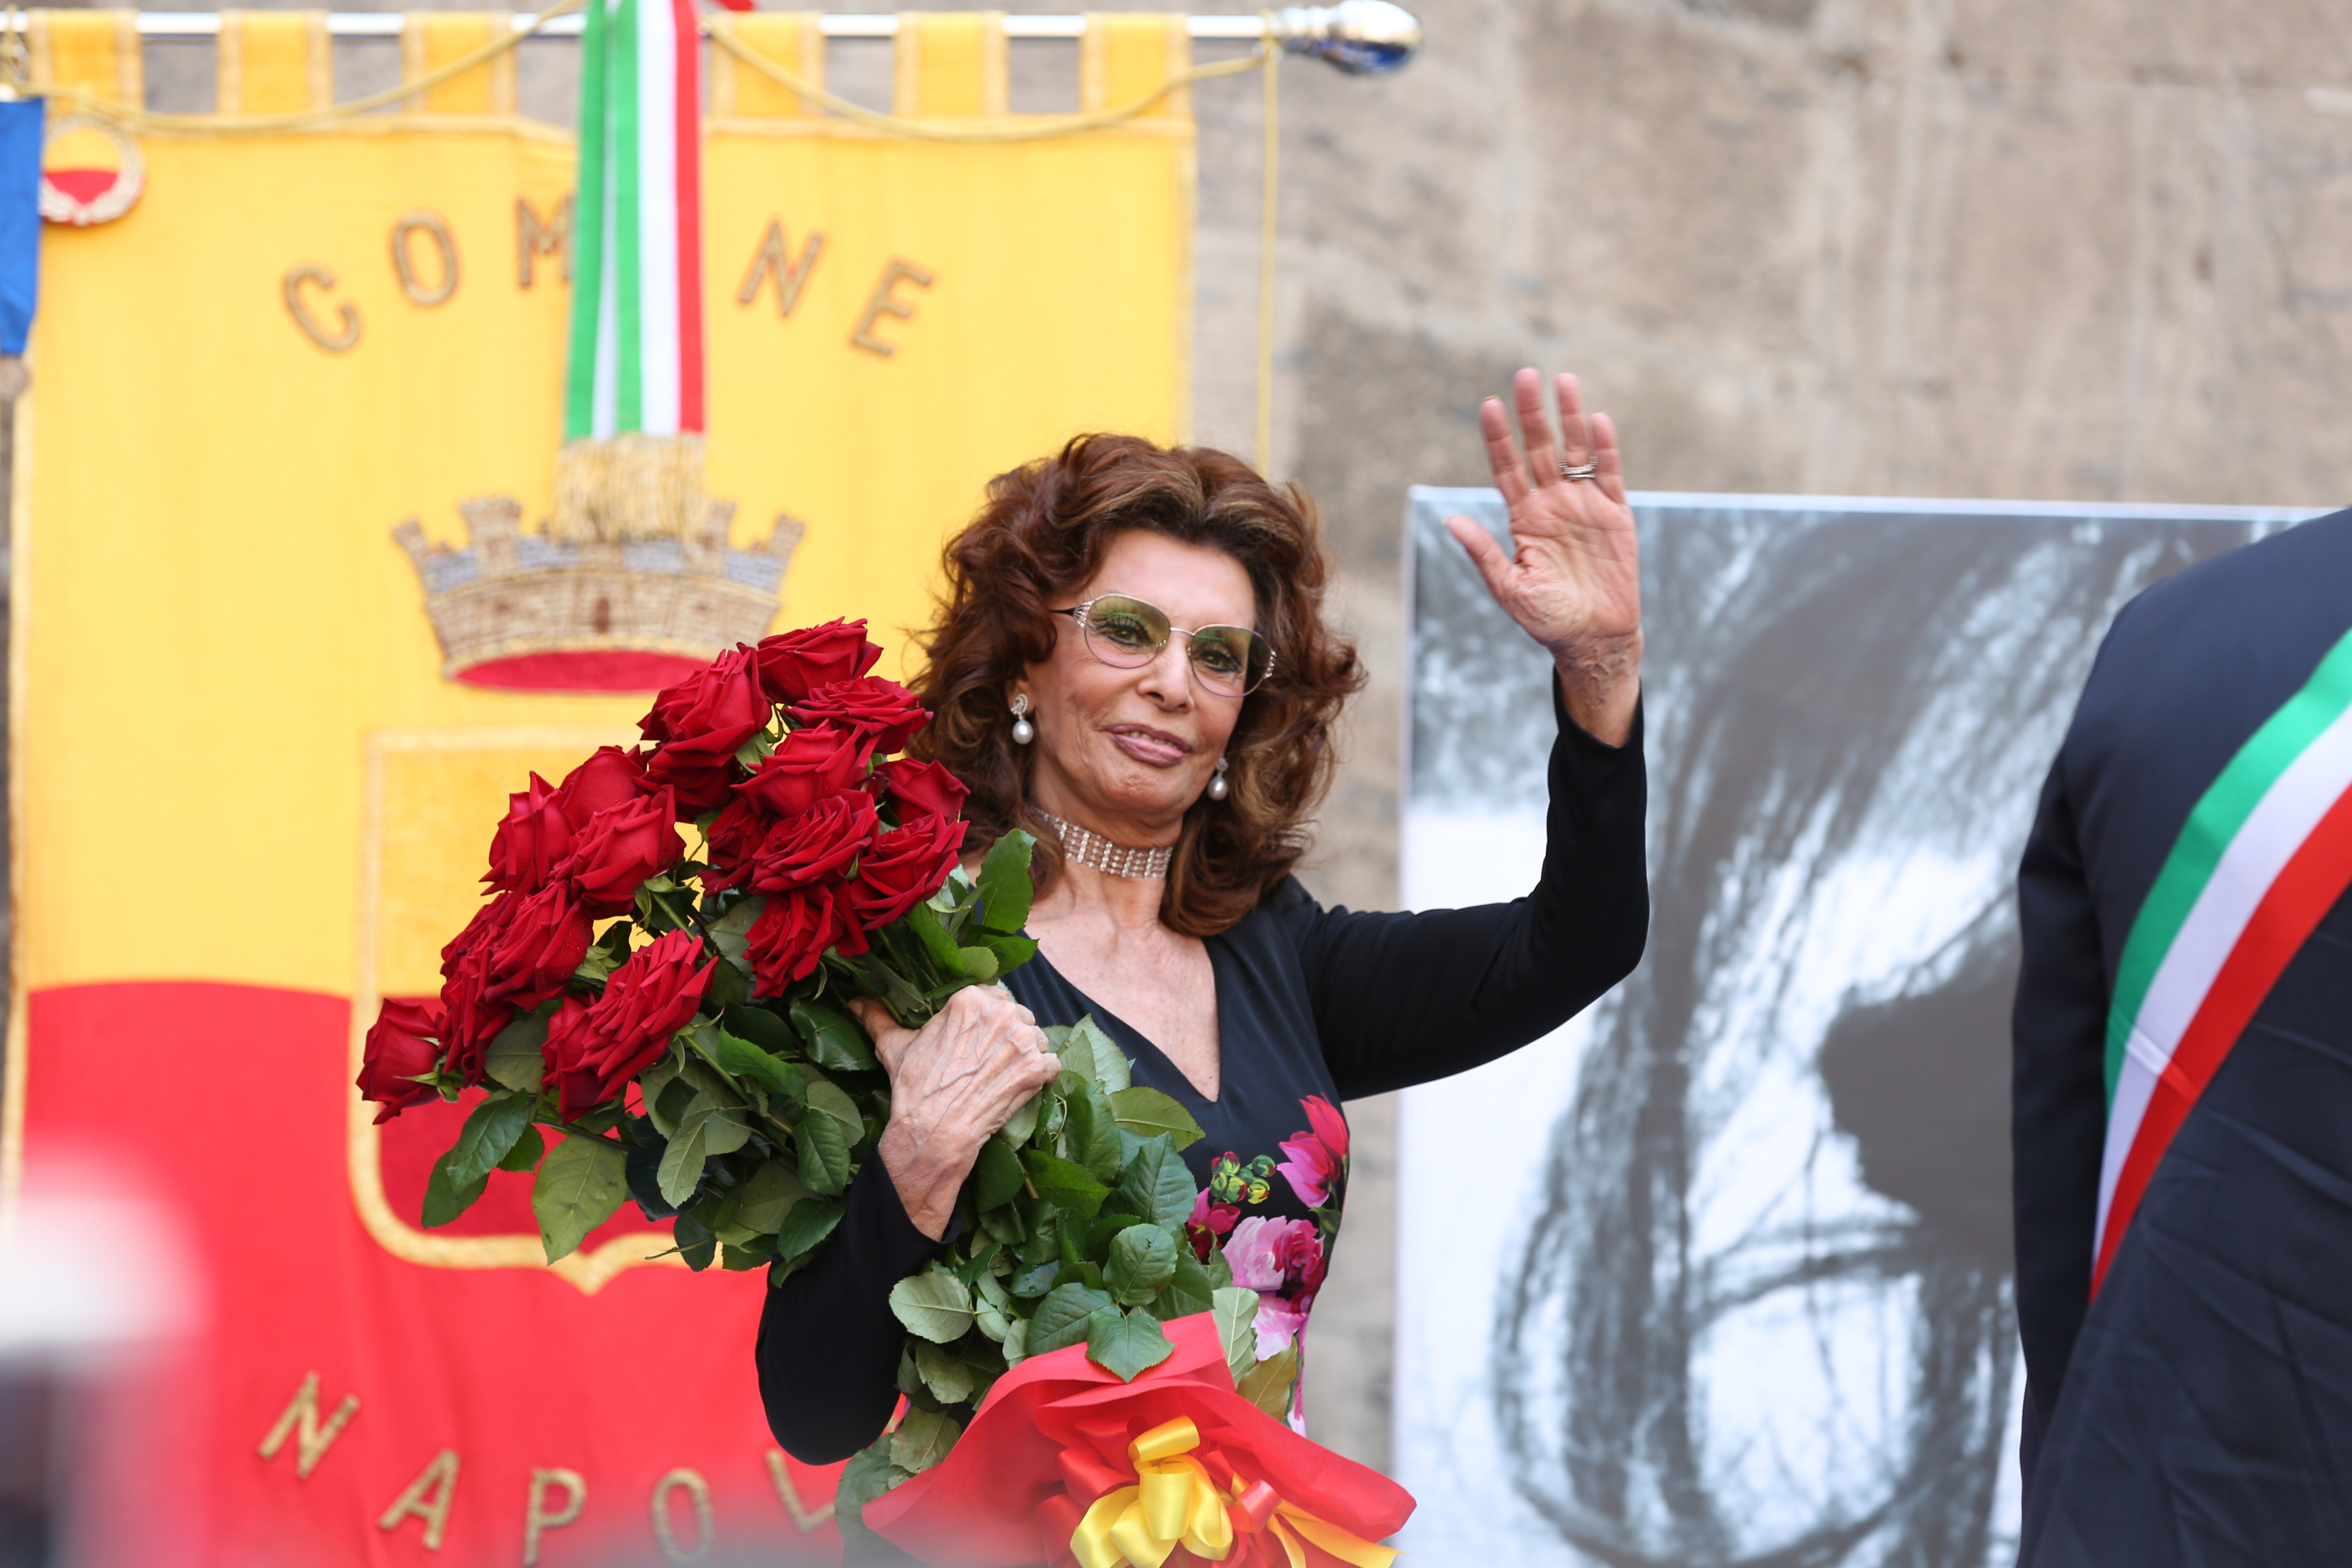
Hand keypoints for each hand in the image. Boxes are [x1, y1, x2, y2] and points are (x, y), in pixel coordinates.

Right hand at [853, 987, 1060, 1240]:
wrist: (934, 1132)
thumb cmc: (914, 1088)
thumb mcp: (893, 1046)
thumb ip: (877, 1017)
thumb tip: (855, 1001)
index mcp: (970, 999)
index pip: (993, 997)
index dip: (987, 1021)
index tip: (976, 1041)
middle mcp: (1001, 1013)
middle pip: (1018, 1016)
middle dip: (1007, 1037)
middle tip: (987, 1062)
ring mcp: (1023, 1041)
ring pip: (1036, 1039)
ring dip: (1024, 1056)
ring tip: (1000, 1077)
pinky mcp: (1038, 1069)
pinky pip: (1051, 1064)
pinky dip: (1040, 1076)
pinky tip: (1018, 1088)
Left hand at [1446, 368, 1642, 744]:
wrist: (1593, 638)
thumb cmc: (1547, 619)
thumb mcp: (1508, 588)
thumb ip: (1483, 552)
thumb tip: (1449, 520)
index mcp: (1523, 518)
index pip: (1507, 468)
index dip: (1498, 438)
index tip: (1489, 405)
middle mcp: (1552, 503)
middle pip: (1540, 448)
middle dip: (1533, 414)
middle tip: (1526, 375)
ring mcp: (1584, 505)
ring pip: (1576, 451)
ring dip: (1569, 417)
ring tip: (1563, 380)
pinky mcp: (1615, 513)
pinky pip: (1609, 474)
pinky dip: (1604, 448)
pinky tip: (1597, 420)